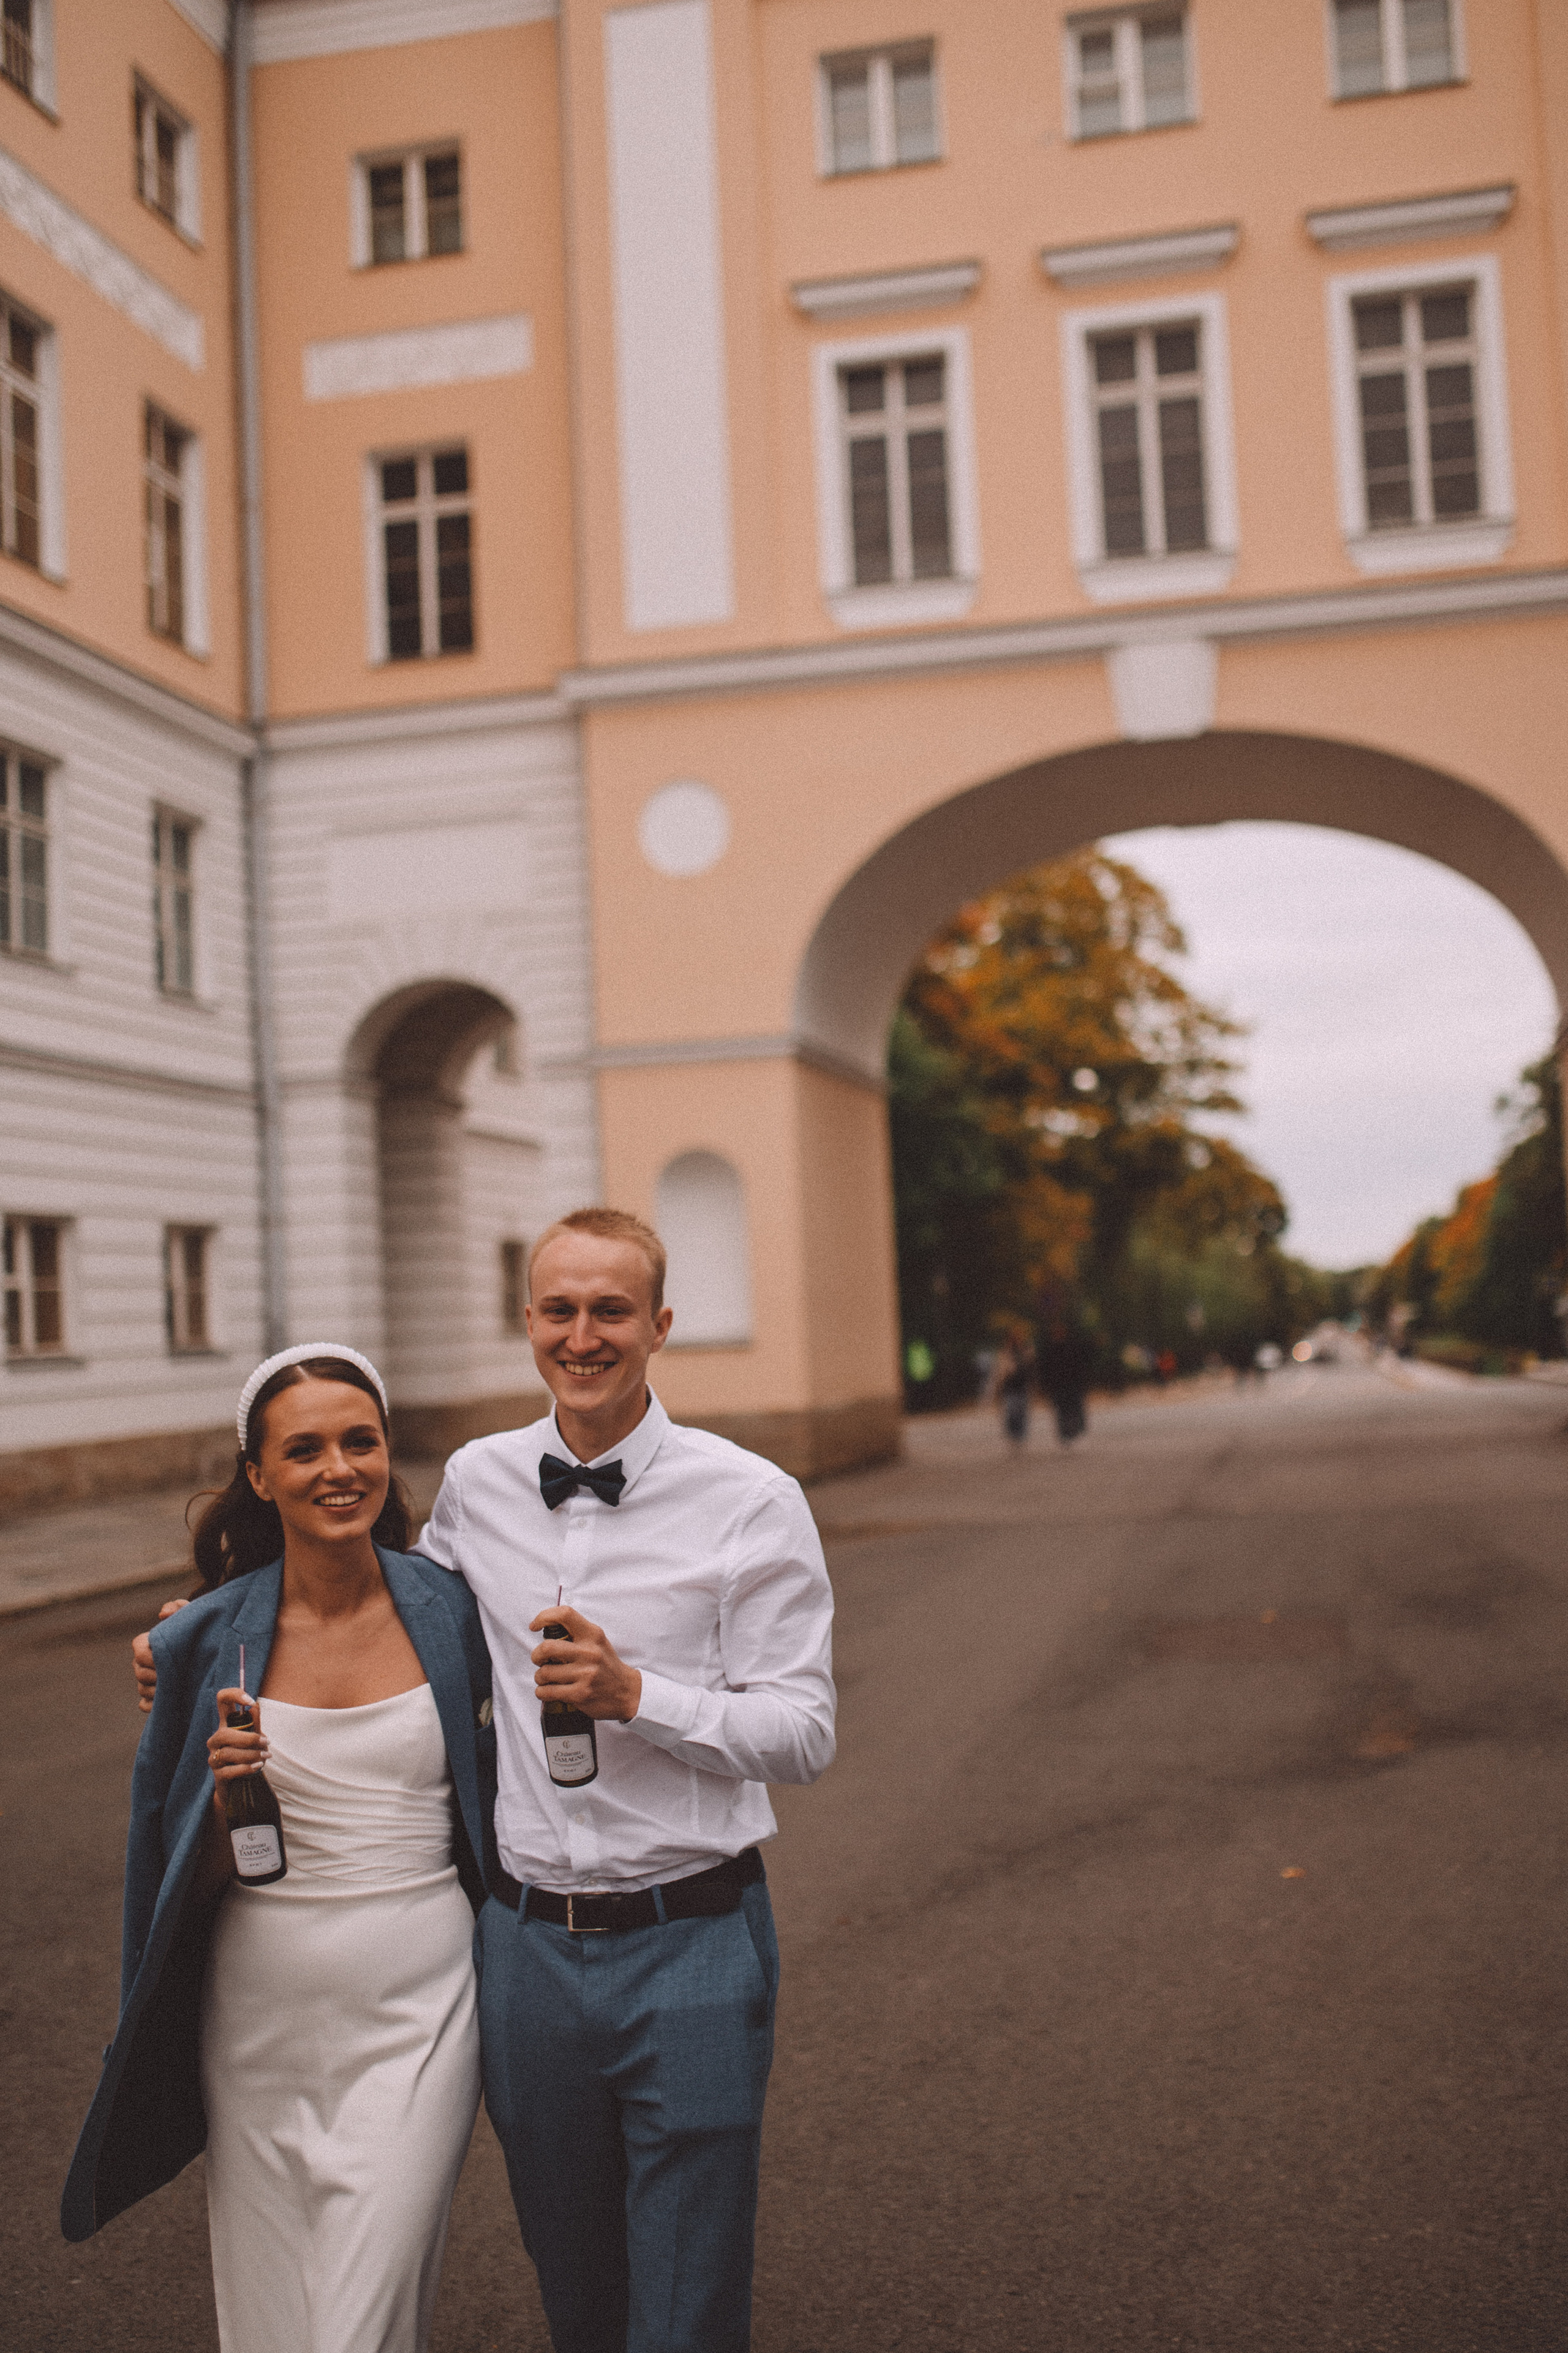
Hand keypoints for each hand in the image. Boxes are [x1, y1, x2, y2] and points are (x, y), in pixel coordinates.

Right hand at [132, 1597, 187, 1711]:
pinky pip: (145, 1705)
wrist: (207, 1654)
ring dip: (160, 1690)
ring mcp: (144, 1683)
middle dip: (159, 1675)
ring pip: (142, 1689)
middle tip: (181, 1675)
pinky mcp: (151, 1700)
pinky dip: (156, 1705)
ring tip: (181, 1687)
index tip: (172, 1658)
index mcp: (145, 1644)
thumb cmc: (196, 1632)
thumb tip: (162, 1614)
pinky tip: (173, 1701)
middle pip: (139, 1673)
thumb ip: (178, 1608)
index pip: (139, 1651)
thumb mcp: (190, 1616)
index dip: (153, 1655)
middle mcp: (140, 1664)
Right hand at [207, 1688, 270, 1788]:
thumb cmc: (248, 1756)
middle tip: (266, 1742)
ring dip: (251, 1754)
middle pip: (224, 1733)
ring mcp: (214, 1757)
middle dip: (249, 1738)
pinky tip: (257, 1766)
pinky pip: (230, 1770)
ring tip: (265, 1756)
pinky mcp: (217, 1774)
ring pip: (228, 1753)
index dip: (234, 1695)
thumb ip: (255, 1723)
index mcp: (226, 1724)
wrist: (239, 1785)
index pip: (222, 1700)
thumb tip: (255, 1705)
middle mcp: (216, 1739)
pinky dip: (246, 1767)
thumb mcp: (254, 1738)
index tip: (250, 1701)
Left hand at [529, 1606, 641, 1723]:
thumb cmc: (607, 1665)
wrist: (626, 1692)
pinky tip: (547, 1691)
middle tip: (538, 1659)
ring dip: (539, 1677)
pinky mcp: (580, 1694)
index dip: (544, 1617)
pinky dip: (541, 1692)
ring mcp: (585, 1674)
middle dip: (536, 1656)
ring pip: (544, 1672)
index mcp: (593, 1635)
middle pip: (547, 1647)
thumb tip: (547, 1626)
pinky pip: (547, 1692)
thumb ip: (577, 1632)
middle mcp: (589, 1652)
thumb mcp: (598, 1642)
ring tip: (546, 1678)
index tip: (535, 1626)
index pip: (565, 1614)